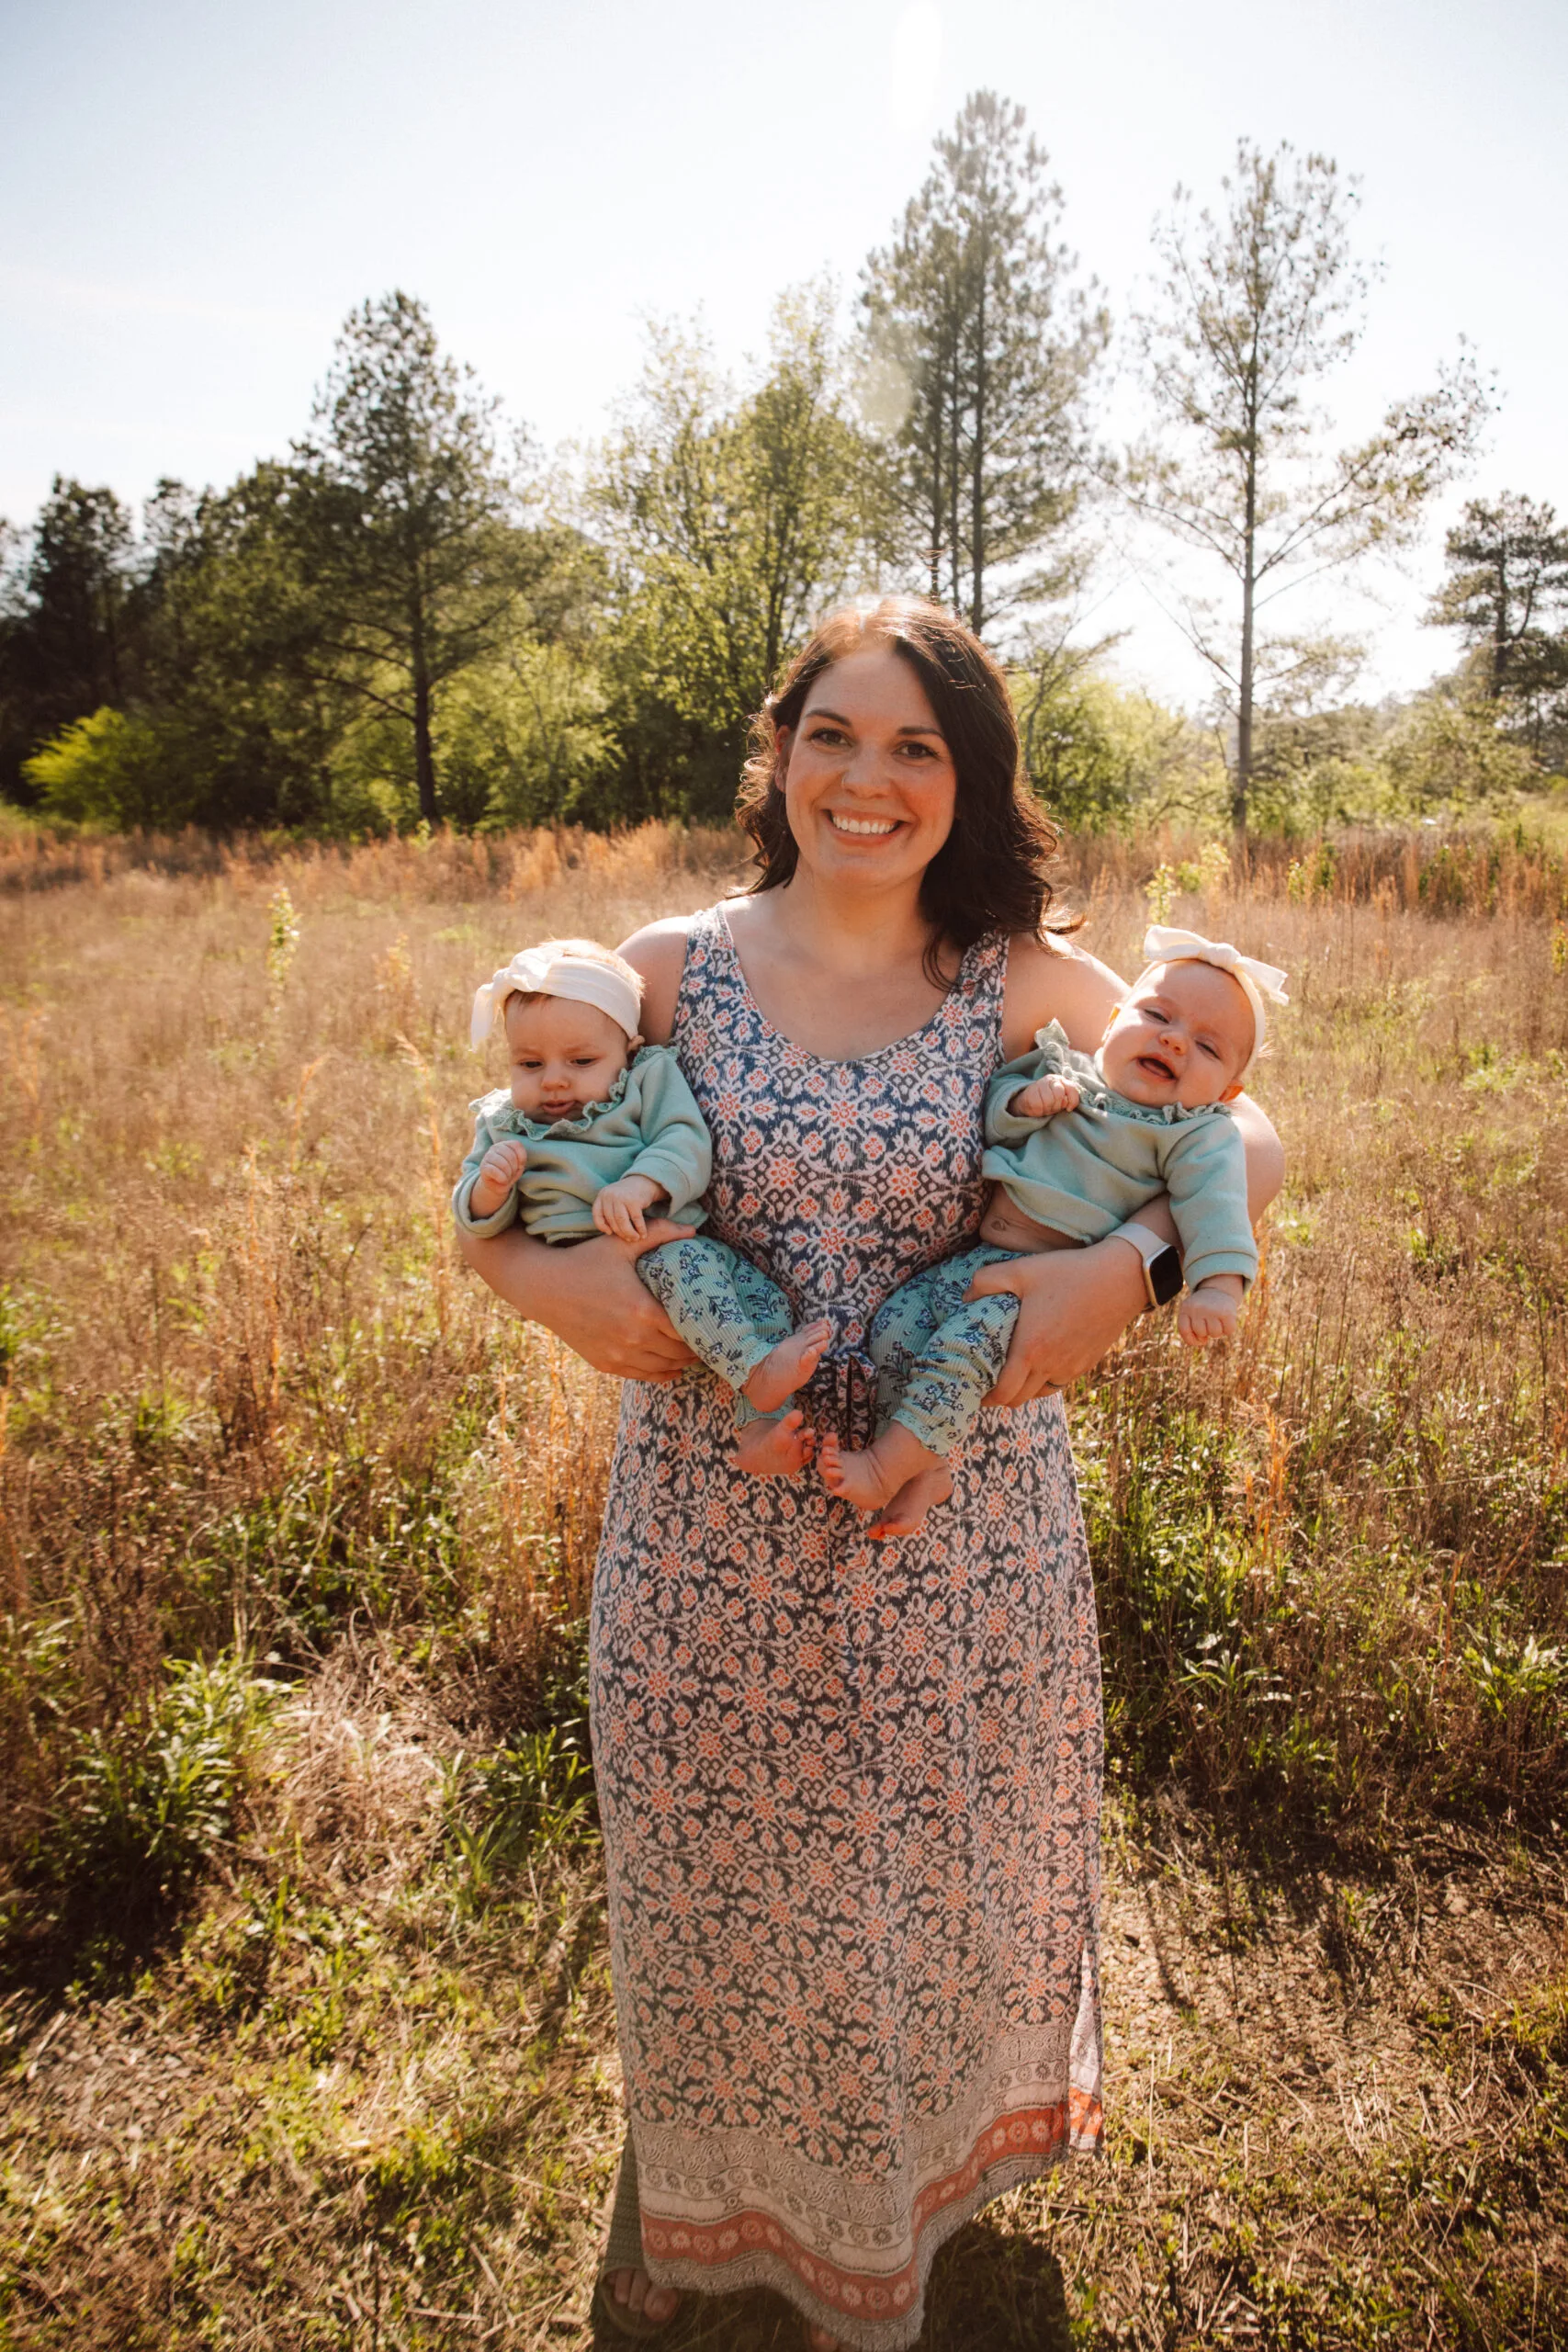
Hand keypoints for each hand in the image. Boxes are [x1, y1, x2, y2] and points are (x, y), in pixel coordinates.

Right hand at [453, 1218, 698, 1379]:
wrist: (543, 1288)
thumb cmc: (584, 1262)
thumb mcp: (620, 1245)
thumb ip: (659, 1234)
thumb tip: (693, 1230)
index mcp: (642, 1310)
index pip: (688, 1330)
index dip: (705, 1329)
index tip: (716, 1322)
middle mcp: (633, 1339)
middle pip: (681, 1352)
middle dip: (698, 1346)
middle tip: (710, 1336)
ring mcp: (618, 1355)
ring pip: (665, 1367)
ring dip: (683, 1361)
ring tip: (695, 1351)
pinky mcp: (606, 1364)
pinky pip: (644, 1376)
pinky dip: (662, 1372)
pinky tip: (672, 1365)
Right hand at [469, 1137, 527, 1218]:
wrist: (495, 1188)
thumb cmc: (509, 1174)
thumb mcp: (518, 1165)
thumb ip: (520, 1155)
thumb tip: (522, 1152)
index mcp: (505, 1145)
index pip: (517, 1146)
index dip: (520, 1159)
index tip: (519, 1166)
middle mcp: (495, 1148)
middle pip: (510, 1155)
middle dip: (514, 1168)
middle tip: (511, 1175)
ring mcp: (488, 1157)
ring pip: (503, 1162)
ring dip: (508, 1174)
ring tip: (506, 1178)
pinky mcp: (483, 1168)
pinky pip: (494, 1170)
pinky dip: (501, 1177)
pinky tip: (501, 1181)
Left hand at [592, 1174, 665, 1240]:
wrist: (644, 1181)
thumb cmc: (627, 1195)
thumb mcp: (613, 1199)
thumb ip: (608, 1211)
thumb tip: (609, 1232)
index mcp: (602, 1195)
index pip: (597, 1214)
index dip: (602, 1226)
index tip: (610, 1232)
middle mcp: (610, 1195)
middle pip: (612, 1220)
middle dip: (621, 1233)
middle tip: (628, 1239)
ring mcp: (622, 1197)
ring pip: (622, 1222)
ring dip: (629, 1233)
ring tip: (635, 1238)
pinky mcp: (634, 1201)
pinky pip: (636, 1219)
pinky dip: (640, 1229)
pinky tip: (643, 1234)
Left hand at [966, 1236, 1147, 1403]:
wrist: (1119, 1279)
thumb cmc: (1068, 1273)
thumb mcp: (1021, 1270)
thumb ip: (985, 1281)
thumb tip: (964, 1298)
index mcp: (1030, 1349)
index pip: (1003, 1393)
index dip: (986, 1397)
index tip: (975, 1389)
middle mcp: (1050, 1366)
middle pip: (1019, 1399)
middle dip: (1000, 1397)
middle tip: (988, 1383)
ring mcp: (1071, 1368)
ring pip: (1040, 1393)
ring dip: (1023, 1390)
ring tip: (1013, 1373)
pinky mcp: (1086, 1363)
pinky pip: (1060, 1383)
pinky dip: (1045, 1381)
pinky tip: (1040, 1362)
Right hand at [1010, 1071, 1080, 1120]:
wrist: (1027, 1102)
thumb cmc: (1047, 1101)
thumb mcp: (1060, 1100)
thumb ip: (1068, 1099)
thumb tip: (1067, 1104)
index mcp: (1060, 1080)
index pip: (1072, 1088)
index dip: (1072, 1101)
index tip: (1068, 1109)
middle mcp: (1050, 1079)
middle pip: (1059, 1095)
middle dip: (1057, 1106)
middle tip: (1052, 1108)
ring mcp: (1039, 1084)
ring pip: (1049, 1101)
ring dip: (1047, 1109)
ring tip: (1044, 1108)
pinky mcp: (1030, 1092)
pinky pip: (1038, 1106)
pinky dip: (1039, 1111)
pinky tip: (1037, 1109)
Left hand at [1177, 1279, 1241, 1346]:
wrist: (1218, 1290)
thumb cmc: (1202, 1308)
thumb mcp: (1190, 1313)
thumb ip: (1190, 1329)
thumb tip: (1202, 1341)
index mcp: (1186, 1308)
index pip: (1184, 1330)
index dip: (1191, 1339)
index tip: (1199, 1337)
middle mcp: (1198, 1307)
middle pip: (1201, 1333)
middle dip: (1206, 1332)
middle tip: (1208, 1322)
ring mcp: (1212, 1309)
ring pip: (1215, 1334)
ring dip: (1217, 1332)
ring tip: (1216, 1320)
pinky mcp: (1227, 1312)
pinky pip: (1228, 1331)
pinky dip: (1228, 1329)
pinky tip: (1225, 1321)